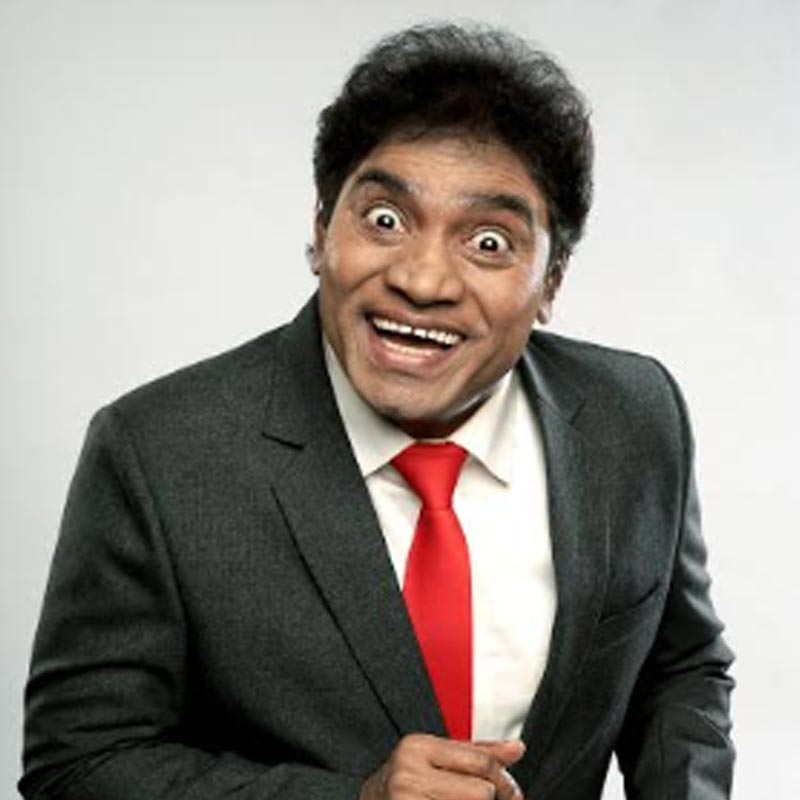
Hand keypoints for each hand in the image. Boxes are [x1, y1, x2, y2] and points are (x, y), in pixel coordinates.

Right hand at [360, 734, 524, 799]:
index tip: (511, 791)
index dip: (503, 779)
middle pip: (481, 793)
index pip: (480, 761)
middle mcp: (408, 774)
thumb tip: (518, 747)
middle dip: (491, 799)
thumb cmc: (407, 780)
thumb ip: (476, 752)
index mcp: (417, 747)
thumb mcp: (437, 757)